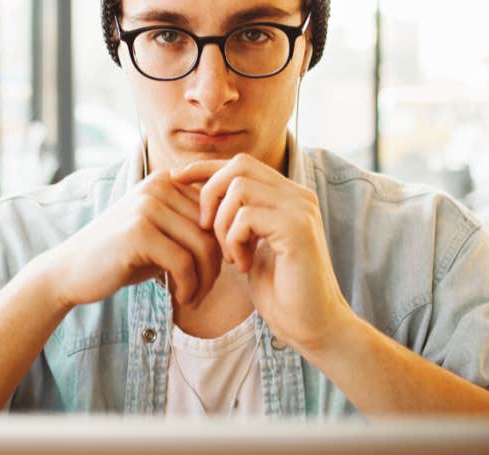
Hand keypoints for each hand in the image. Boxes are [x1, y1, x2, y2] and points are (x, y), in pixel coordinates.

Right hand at [47, 171, 221, 309]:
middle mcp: (158, 185)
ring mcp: (147, 206)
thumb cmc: (121, 256)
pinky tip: (182, 298)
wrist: (71, 271)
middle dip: (216, 267)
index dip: (222, 245)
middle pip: (213, 229)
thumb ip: (191, 228)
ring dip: (205, 281)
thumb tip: (237, 236)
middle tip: (203, 292)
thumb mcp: (160, 233)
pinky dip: (190, 287)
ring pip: (203, 247)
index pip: (216, 211)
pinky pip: (184, 263)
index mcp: (166, 180)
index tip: (211, 273)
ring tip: (194, 298)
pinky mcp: (139, 232)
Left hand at [170, 154, 354, 352]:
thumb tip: (200, 194)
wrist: (311, 325)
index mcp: (288, 197)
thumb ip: (237, 218)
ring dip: (222, 224)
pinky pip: (246, 217)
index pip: (241, 163)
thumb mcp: (250, 246)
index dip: (205, 167)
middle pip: (239, 165)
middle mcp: (298, 196)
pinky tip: (243, 266)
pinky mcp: (297, 229)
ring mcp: (300, 209)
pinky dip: (234, 242)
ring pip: (239, 189)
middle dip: (210, 194)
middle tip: (205, 230)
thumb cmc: (281, 291)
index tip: (176, 178)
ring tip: (231, 255)